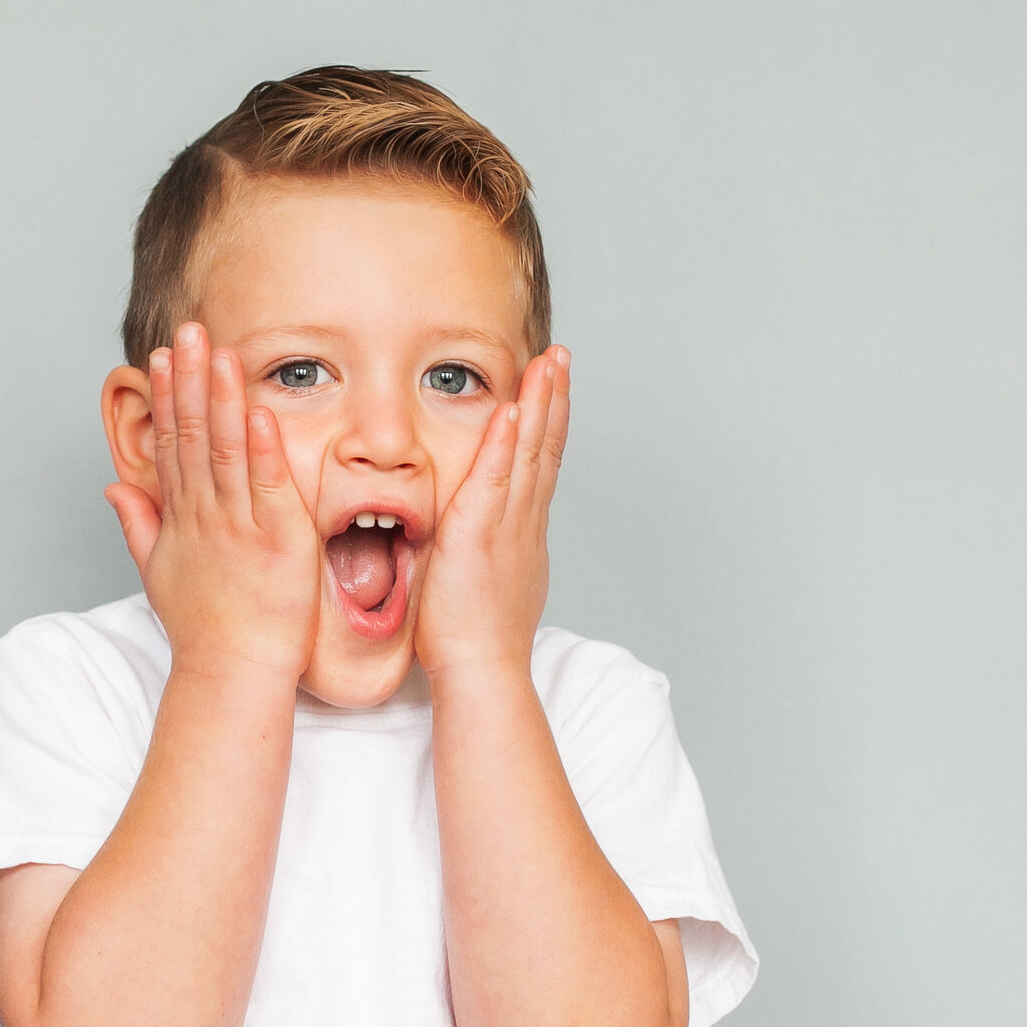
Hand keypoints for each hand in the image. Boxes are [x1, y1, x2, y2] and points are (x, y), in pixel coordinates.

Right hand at [104, 323, 320, 681]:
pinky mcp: (278, 541)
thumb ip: (138, 526)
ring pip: (227, 451)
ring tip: (219, 353)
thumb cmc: (203, 631)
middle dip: (189, 380)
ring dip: (222, 399)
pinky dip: (263, 449)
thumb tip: (114, 488)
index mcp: (182, 519)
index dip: (167, 399)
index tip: (162, 358)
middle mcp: (206, 516)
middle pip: (192, 436)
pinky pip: (269, 486)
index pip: (170, 446)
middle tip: (187, 331)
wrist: (231, 674)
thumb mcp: (157, 574)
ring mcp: (240, 527)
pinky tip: (259, 411)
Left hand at [415, 346, 570, 679]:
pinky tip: (513, 408)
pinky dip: (505, 441)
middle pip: (545, 447)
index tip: (552, 389)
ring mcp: (508, 526)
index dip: (548, 424)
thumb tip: (466, 537)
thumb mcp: (482, 581)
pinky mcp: (482, 533)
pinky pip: (496, 478)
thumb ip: (479, 549)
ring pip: (530, 452)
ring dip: (540, 404)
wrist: (483, 669)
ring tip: (549, 363)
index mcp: (523, 532)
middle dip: (554, 398)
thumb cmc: (474, 639)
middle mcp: (524, 522)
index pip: (539, 466)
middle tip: (560, 357)